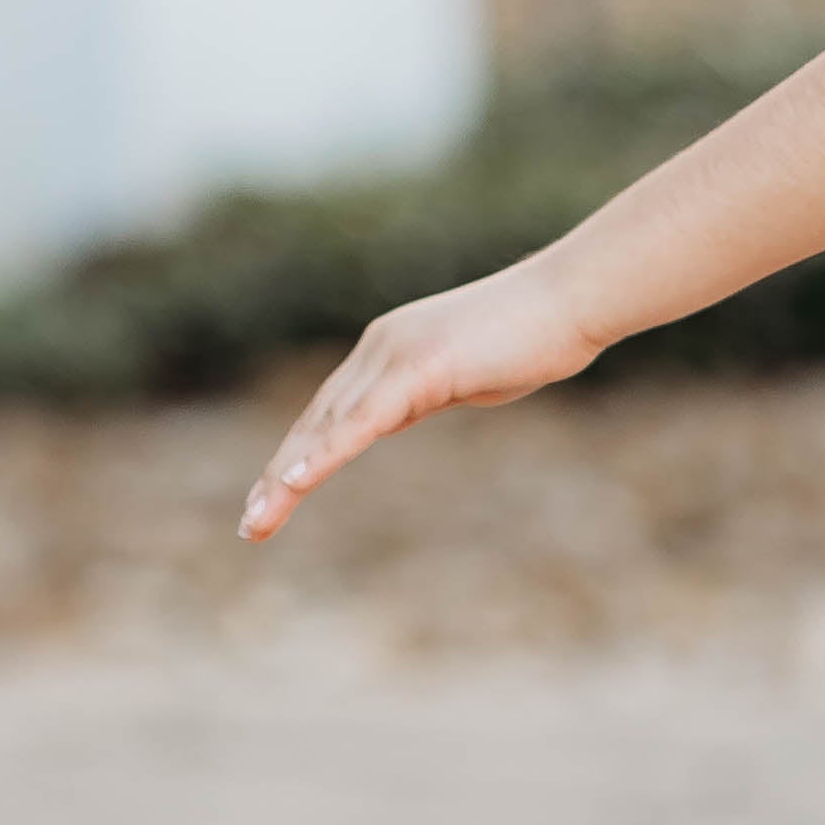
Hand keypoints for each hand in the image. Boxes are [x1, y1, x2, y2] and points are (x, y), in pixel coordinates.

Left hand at [237, 264, 601, 539]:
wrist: (573, 298)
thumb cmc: (540, 334)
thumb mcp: (470, 375)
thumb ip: (429, 393)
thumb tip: (409, 410)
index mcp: (389, 351)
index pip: (331, 412)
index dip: (301, 455)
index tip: (276, 497)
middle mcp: (379, 349)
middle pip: (316, 422)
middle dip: (278, 477)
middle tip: (251, 526)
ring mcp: (394, 355)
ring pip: (328, 426)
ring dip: (288, 478)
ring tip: (260, 521)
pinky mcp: (418, 368)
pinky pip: (362, 421)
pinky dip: (325, 454)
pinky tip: (297, 484)